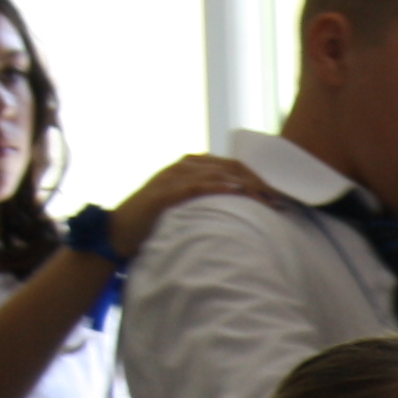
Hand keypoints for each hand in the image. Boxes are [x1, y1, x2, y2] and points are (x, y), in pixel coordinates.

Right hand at [108, 154, 273, 260]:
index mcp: (191, 165)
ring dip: (245, 186)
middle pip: (230, 167)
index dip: (257, 177)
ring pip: (217, 174)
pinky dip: (216, 187)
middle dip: (257, 182)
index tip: (279, 194)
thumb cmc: (155, 221)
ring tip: (266, 198)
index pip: (233, 165)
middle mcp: (183, 166)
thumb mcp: (187, 205)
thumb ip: (209, 198)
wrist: (118, 232)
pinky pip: (194, 186)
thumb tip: (242, 206)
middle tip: (279, 199)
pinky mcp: (163, 193)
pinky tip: (234, 191)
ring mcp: (172, 177)